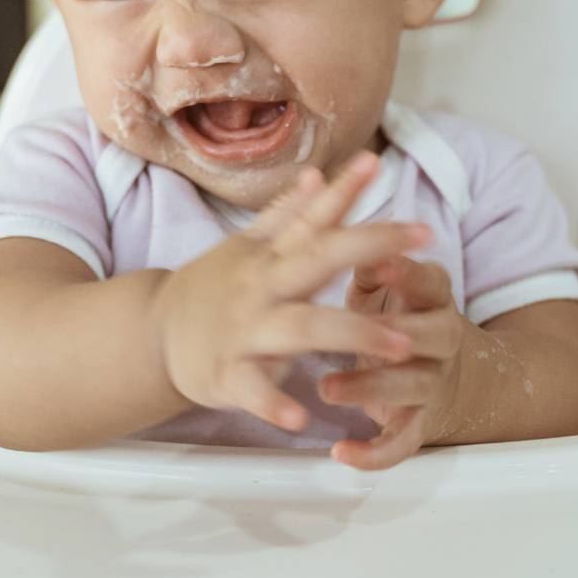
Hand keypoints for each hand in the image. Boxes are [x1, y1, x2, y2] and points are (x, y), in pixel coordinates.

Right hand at [153, 154, 426, 432]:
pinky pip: (254, 388)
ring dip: (352, 332)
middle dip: (370, 245)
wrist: (153, 335)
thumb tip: (316, 174)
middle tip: (425, 236)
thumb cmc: (213, 288)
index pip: (312, 216)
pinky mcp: (227, 373)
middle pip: (318, 259)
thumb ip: (285, 214)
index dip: (344, 190)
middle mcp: (261, 285)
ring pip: (301, 327)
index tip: (376, 163)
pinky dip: (274, 401)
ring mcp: (244, 329)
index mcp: (270, 255)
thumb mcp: (246, 247)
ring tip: (401, 345)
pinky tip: (301, 415)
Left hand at [321, 256, 474, 469]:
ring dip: (369, 388)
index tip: (381, 264)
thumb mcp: (389, 287)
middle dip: (397, 334)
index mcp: (433, 298)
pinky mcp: (420, 422)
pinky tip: (342, 453)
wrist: (451, 376)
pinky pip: (401, 442)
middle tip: (361, 331)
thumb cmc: (400, 317)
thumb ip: (373, 264)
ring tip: (326, 388)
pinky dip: (374, 454)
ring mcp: (433, 383)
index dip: (407, 273)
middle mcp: (442, 339)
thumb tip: (349, 235)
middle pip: (431, 336)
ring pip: (410, 387)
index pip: (428, 281)